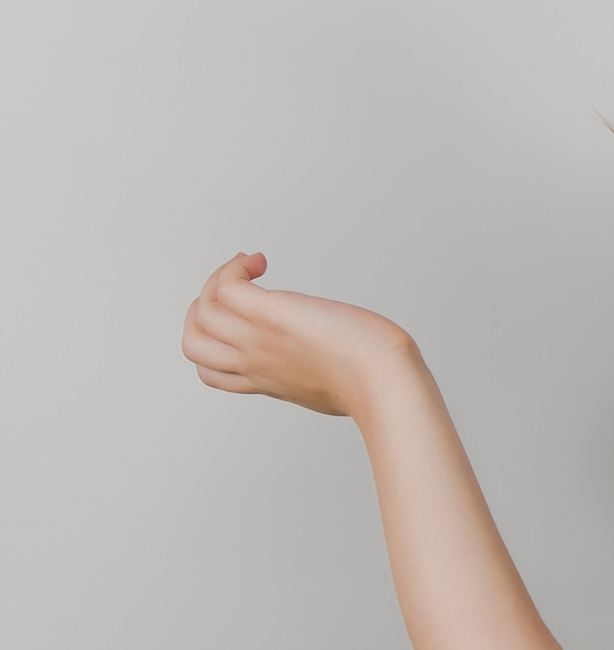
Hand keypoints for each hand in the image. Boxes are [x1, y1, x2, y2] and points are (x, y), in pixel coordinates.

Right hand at [180, 252, 417, 416]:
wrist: (383, 383)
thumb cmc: (375, 385)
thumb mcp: (333, 388)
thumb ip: (319, 375)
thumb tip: (333, 362)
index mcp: (268, 382)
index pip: (212, 373)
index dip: (213, 345)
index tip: (240, 322)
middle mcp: (255, 362)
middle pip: (193, 344)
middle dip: (200, 312)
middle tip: (231, 290)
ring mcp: (258, 339)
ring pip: (202, 312)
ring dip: (218, 279)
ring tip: (250, 266)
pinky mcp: (271, 315)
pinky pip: (227, 287)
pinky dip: (234, 268)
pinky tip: (258, 261)